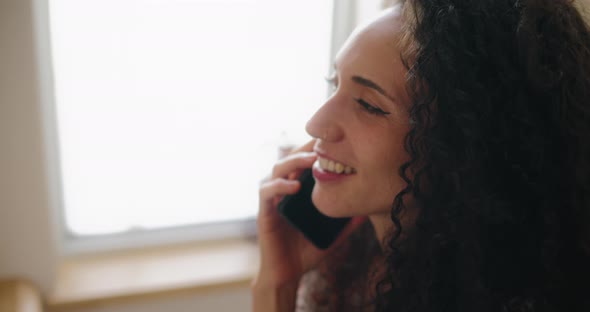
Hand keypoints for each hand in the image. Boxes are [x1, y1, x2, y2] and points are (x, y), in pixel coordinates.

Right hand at [254, 139, 366, 288]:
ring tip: (311, 160)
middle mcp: (283, 191)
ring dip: (293, 161)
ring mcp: (272, 200)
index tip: (332, 141)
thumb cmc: (306, 252)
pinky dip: (278, 186)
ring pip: (277, 170)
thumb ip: (346, 222)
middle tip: (322, 144)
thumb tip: (367, 211)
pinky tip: (294, 186)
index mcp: (297, 191)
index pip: (303, 162)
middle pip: (289, 158)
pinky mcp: (264, 213)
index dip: (314, 149)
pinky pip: (266, 192)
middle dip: (305, 148)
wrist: (287, 275)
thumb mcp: (332, 234)